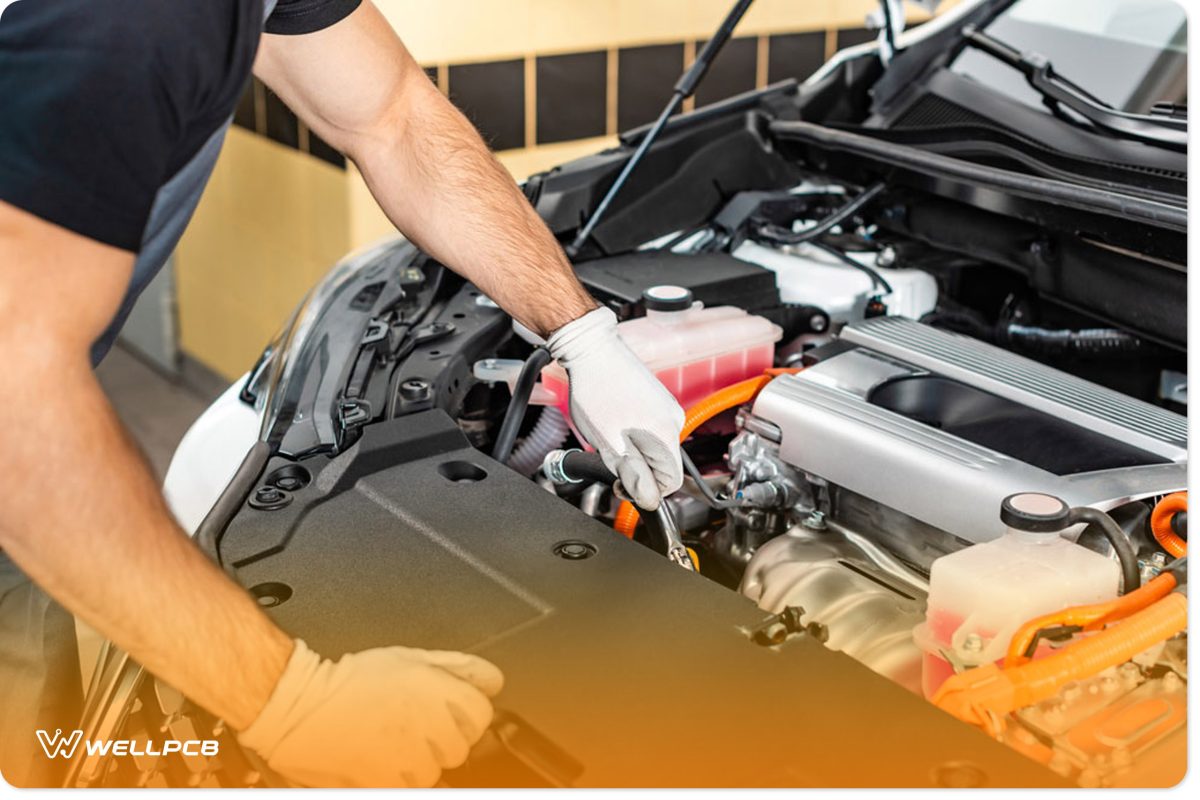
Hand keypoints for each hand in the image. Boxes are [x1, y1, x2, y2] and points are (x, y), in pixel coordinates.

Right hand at [238, 640, 502, 787]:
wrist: (302, 708)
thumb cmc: (350, 681)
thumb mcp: (411, 658)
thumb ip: (460, 667)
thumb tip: (493, 680)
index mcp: (442, 695)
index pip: (483, 714)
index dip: (465, 710)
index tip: (448, 708)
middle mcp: (433, 730)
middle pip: (462, 746)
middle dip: (443, 736)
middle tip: (412, 721)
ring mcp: (412, 762)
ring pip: (436, 770)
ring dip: (420, 758)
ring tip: (391, 738)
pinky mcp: (389, 784)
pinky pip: (411, 784)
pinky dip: (399, 774)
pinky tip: (380, 754)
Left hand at [547, 307, 684, 508]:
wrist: (591, 349)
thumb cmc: (596, 389)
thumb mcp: (609, 442)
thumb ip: (632, 474)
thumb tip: (649, 500)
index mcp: (666, 433)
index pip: (670, 483)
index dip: (645, 491)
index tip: (622, 483)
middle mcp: (673, 420)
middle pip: (662, 466)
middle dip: (636, 470)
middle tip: (608, 455)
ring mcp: (666, 408)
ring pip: (654, 449)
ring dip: (632, 452)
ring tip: (608, 434)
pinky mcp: (656, 401)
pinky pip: (649, 432)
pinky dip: (632, 435)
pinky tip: (612, 422)